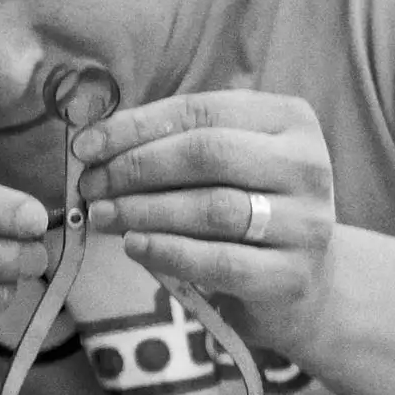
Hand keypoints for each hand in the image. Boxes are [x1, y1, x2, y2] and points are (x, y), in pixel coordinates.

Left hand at [73, 91, 337, 354]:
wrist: (303, 283)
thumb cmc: (248, 210)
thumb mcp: (226, 164)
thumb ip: (173, 143)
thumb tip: (94, 142)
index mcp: (290, 119)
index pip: (203, 111)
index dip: (137, 125)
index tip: (86, 146)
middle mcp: (307, 165)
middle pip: (209, 154)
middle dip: (138, 167)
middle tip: (92, 185)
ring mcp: (306, 223)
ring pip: (213, 207)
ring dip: (145, 210)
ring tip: (102, 215)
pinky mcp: (291, 276)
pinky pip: (220, 261)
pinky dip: (169, 252)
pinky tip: (134, 246)